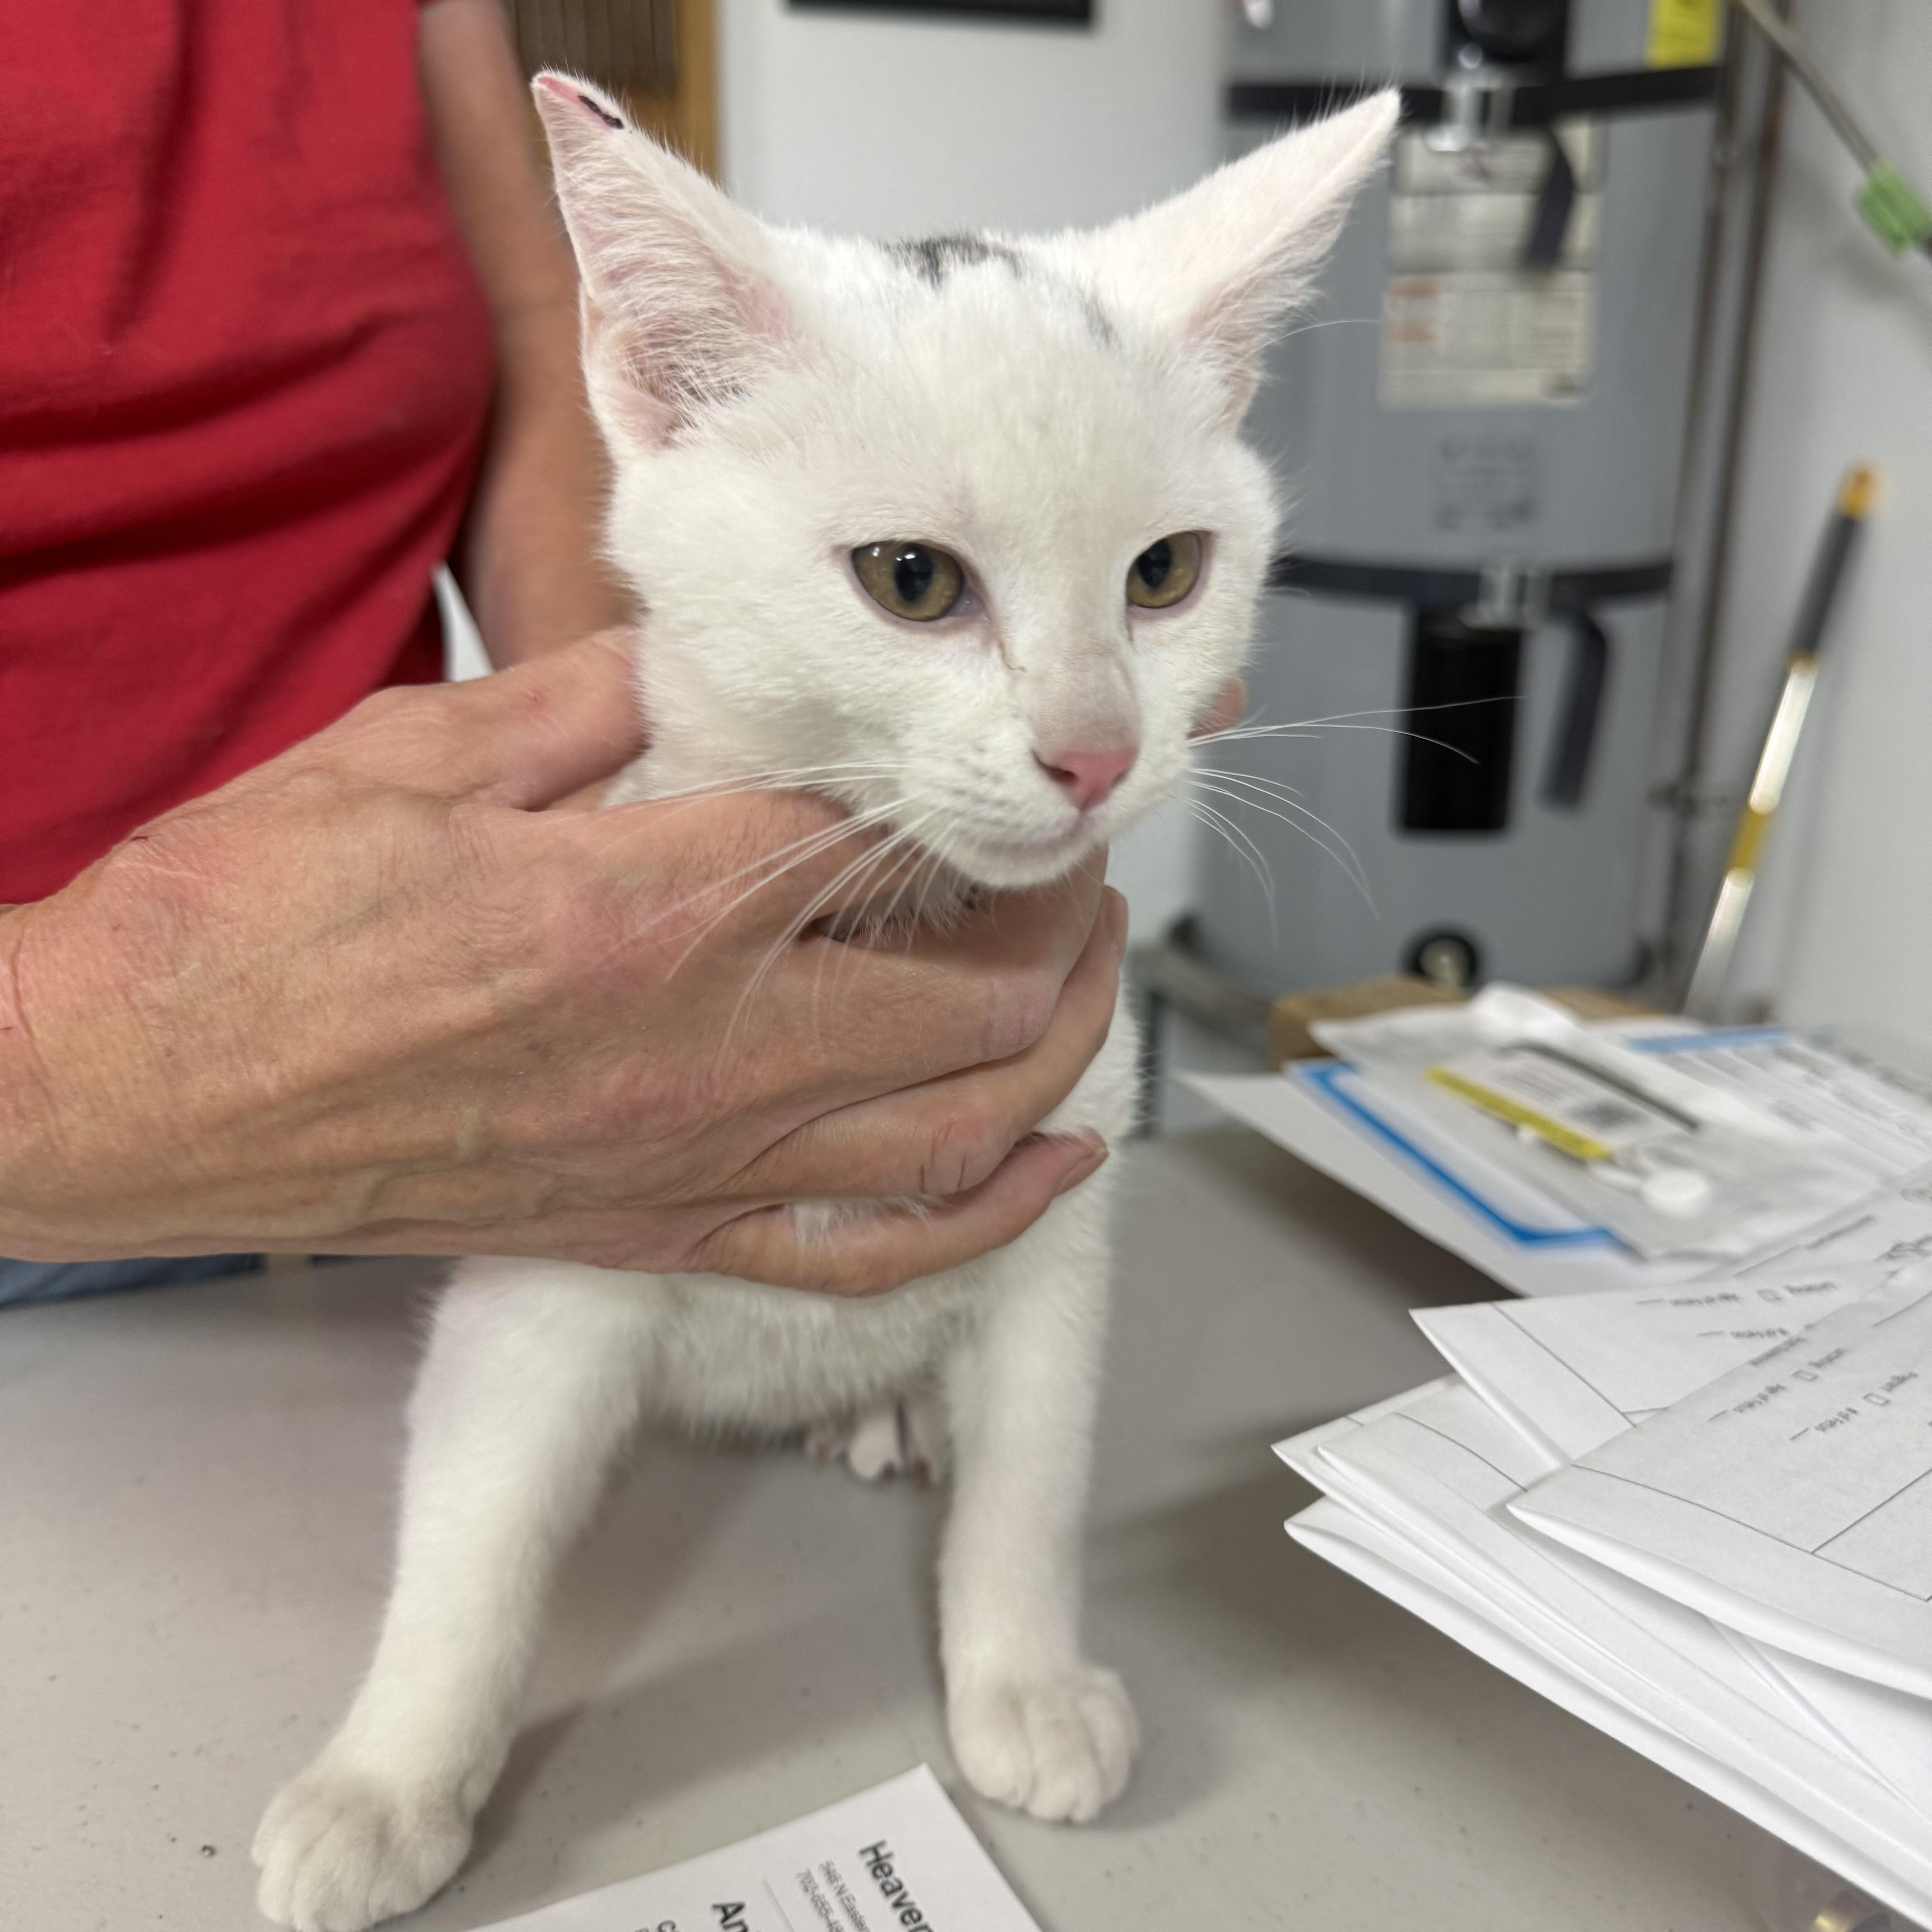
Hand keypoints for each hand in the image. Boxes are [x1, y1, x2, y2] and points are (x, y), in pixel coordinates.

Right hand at [0, 634, 1121, 1293]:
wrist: (130, 1096)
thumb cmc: (247, 924)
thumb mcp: (418, 754)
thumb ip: (590, 705)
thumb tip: (695, 661)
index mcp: (653, 905)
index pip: (885, 845)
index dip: (967, 803)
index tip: (994, 774)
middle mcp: (705, 1050)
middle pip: (970, 999)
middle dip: (1058, 930)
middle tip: (1074, 870)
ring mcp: (689, 1161)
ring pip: (954, 1132)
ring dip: (1058, 1056)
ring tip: (1091, 986)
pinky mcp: (653, 1235)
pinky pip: (860, 1254)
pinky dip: (978, 1216)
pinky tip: (1048, 1168)